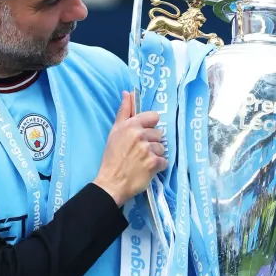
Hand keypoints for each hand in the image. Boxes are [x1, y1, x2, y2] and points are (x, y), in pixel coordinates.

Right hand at [94, 91, 166, 206]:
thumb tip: (128, 93)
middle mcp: (140, 135)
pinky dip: (158, 166)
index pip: (153, 117)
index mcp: (130, 125)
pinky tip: (147, 169)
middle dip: (152, 142)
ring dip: (155, 155)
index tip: (143, 134)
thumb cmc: (111, 157)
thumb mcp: (115, 131)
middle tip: (139, 151)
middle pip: (159, 134)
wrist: (111, 182)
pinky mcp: (154, 163)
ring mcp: (148, 149)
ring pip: (162, 148)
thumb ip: (124, 111)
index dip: (150, 126)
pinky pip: (164, 161)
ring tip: (142, 161)